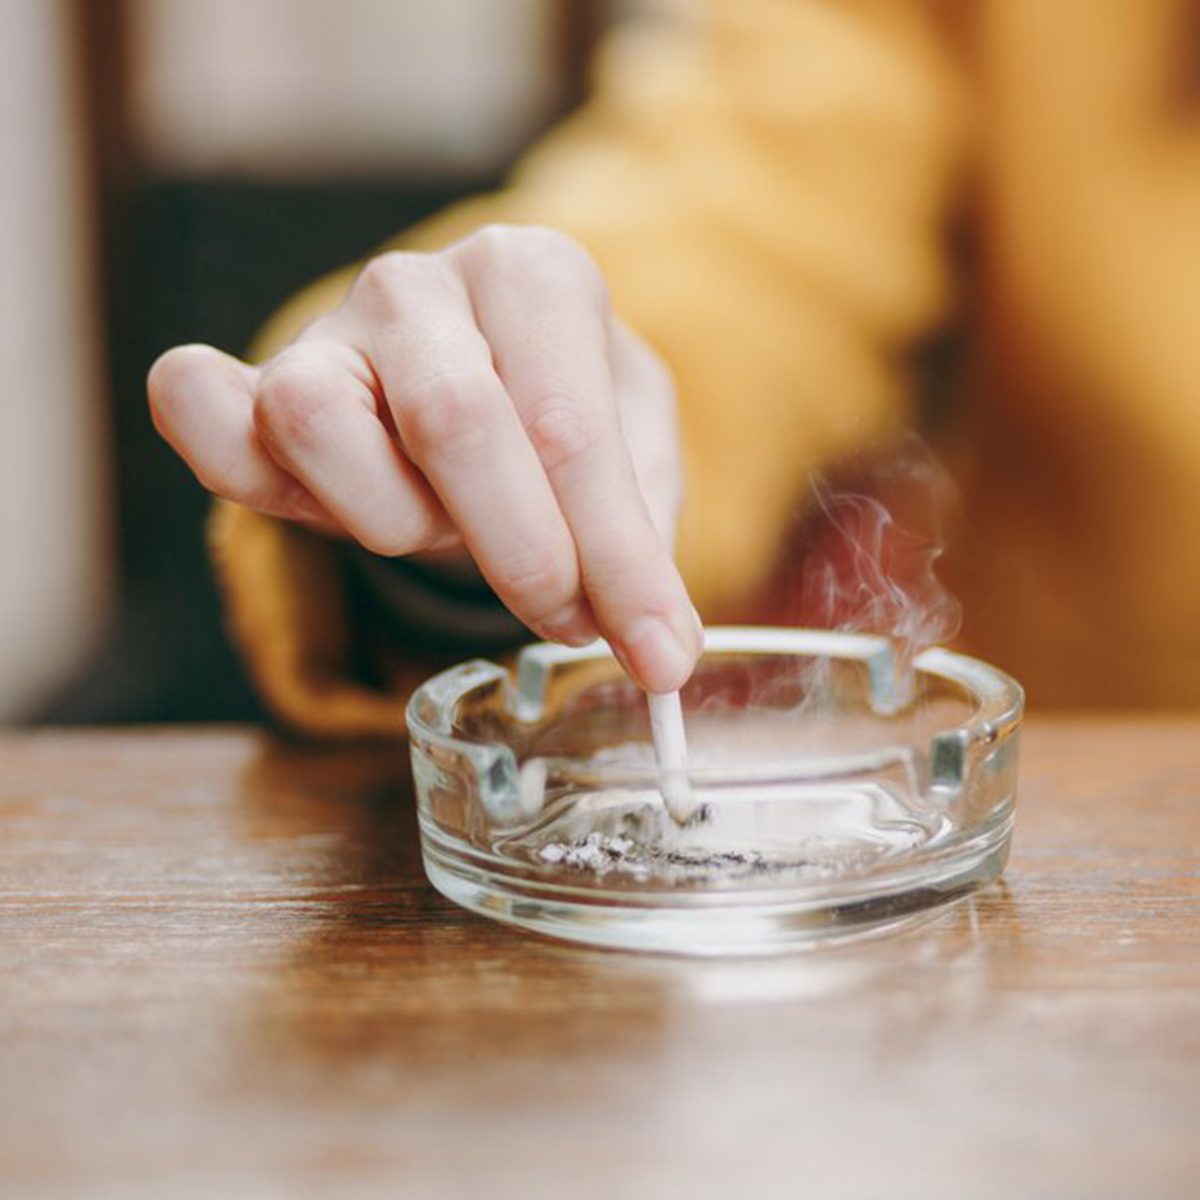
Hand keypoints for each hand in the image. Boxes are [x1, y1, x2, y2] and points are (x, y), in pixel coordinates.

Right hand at [148, 224, 701, 692]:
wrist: (487, 369)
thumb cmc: (562, 416)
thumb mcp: (636, 454)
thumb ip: (640, 535)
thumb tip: (658, 648)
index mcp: (533, 273)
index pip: (570, 428)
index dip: (617, 559)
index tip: (659, 655)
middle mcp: (421, 281)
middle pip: (452, 421)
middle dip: (521, 552)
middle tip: (566, 619)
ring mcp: (330, 327)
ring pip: (315, 422)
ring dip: (392, 520)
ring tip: (446, 531)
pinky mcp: (256, 380)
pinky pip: (198, 406)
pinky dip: (232, 461)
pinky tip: (314, 501)